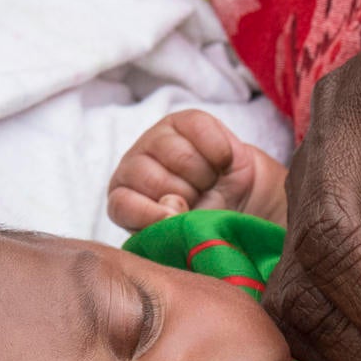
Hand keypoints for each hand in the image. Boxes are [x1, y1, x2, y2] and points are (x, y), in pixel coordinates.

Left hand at [107, 110, 286, 229]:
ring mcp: (157, 139)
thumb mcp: (188, 239)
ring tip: (208, 183)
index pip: (122, 205)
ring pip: (180, 156)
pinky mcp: (186, 121)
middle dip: (185, 196)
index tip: (174, 219)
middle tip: (197, 200)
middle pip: (152, 178)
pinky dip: (219, 153)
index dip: (149, 214)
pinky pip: (202, 132)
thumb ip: (173, 231)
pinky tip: (220, 163)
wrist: (238, 199)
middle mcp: (134, 167)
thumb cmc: (206, 222)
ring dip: (203, 176)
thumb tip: (171, 211)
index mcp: (126, 203)